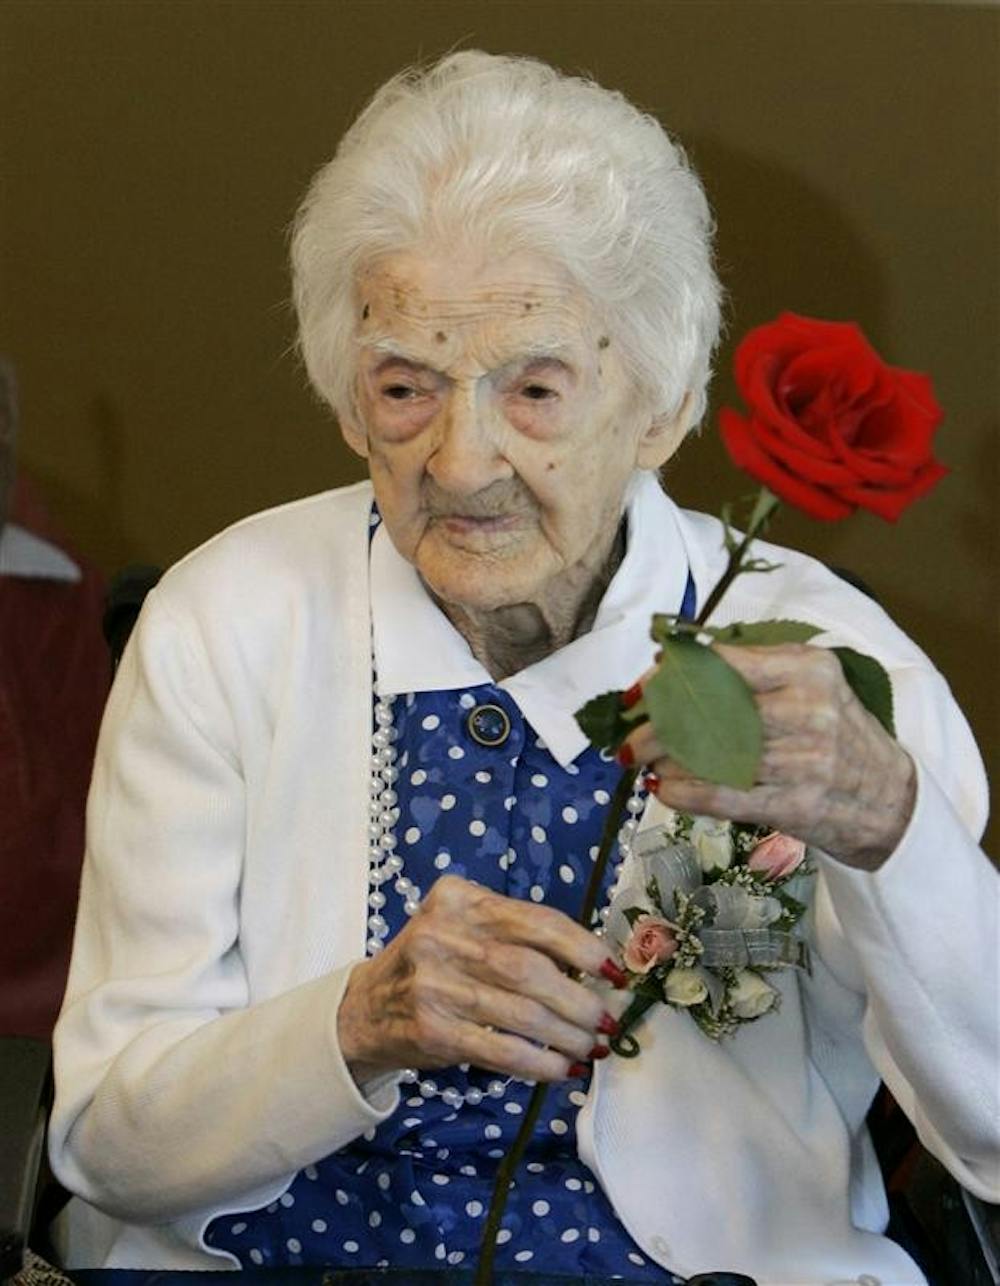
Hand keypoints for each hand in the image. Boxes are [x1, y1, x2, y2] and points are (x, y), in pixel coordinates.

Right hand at [337, 874, 620, 1084]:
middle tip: (607, 1018)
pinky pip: (499, 1049)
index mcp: (459, 899)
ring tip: (591, 1045)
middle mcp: (442, 935)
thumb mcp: (464, 928)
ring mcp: (433, 984)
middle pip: (530, 969)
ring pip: (520, 1012)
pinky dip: (537, 1062)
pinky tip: (560, 1067)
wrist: (367, 1007)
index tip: (613, 970)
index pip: (536, 921)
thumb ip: (515, 935)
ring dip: (566, 1034)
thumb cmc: (434, 963)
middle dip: (579, 999)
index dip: (583, 948)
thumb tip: (593, 967)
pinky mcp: (432, 1030)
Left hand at [624, 643, 915, 870]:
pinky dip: (685, 793)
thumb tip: (669, 666)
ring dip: (665, 761)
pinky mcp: (797, 805)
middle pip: (712, 712)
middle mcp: (809, 709)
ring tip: (641, 761)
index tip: (639, 690)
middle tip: (626, 736)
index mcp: (808, 669)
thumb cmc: (835, 732)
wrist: (888, 800)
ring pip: (713, 757)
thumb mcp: (811, 684)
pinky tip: (662, 789)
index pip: (726, 663)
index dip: (672, 677)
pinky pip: (725, 798)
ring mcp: (805, 761)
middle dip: (657, 725)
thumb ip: (753, 671)